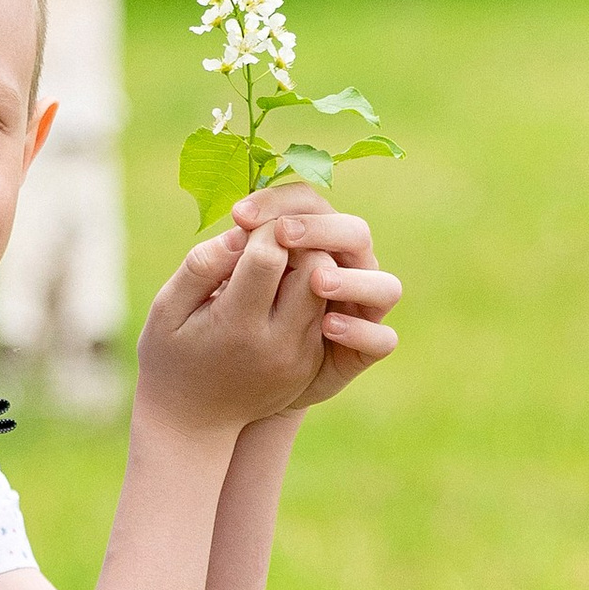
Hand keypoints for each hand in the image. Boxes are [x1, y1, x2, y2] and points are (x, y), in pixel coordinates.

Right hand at [132, 213, 329, 437]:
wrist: (192, 422)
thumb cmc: (170, 357)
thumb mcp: (167, 309)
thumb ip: (201, 267)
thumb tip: (241, 232)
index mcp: (237, 324)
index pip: (269, 256)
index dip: (260, 230)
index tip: (245, 225)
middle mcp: (277, 343)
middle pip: (312, 268)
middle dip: (294, 243)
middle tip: (269, 239)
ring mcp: (299, 356)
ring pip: (325, 288)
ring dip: (305, 266)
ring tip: (274, 265)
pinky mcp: (310, 363)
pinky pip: (323, 312)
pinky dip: (307, 293)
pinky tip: (278, 293)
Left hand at [230, 182, 400, 408]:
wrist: (234, 386)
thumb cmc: (220, 325)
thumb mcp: (203, 294)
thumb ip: (212, 263)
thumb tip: (233, 236)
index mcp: (307, 241)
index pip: (309, 204)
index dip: (279, 203)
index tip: (239, 215)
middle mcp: (343, 268)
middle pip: (355, 233)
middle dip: (321, 229)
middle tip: (281, 234)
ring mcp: (359, 309)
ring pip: (384, 286)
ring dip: (352, 280)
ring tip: (317, 282)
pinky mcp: (362, 351)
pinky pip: (382, 340)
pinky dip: (360, 331)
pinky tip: (327, 328)